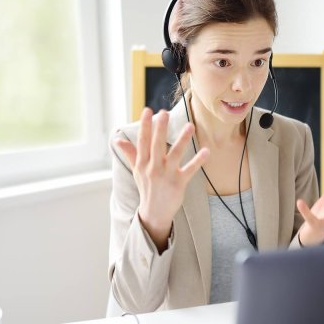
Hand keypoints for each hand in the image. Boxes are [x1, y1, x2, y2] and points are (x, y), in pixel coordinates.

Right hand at [116, 108, 208, 248]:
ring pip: (175, 154)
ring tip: (190, 126)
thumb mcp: (136, 171)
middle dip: (160, 128)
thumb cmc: (147, 188)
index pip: (143, 141)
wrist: (154, 213)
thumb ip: (130, 153)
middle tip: (164, 113)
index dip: (145, 126)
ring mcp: (166, 176)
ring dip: (182, 140)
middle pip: (156, 145)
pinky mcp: (179, 184)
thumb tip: (117, 139)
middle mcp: (153, 168)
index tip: (147, 110)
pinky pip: (190, 170)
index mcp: (142, 163)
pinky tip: (206, 151)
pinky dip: (198, 161)